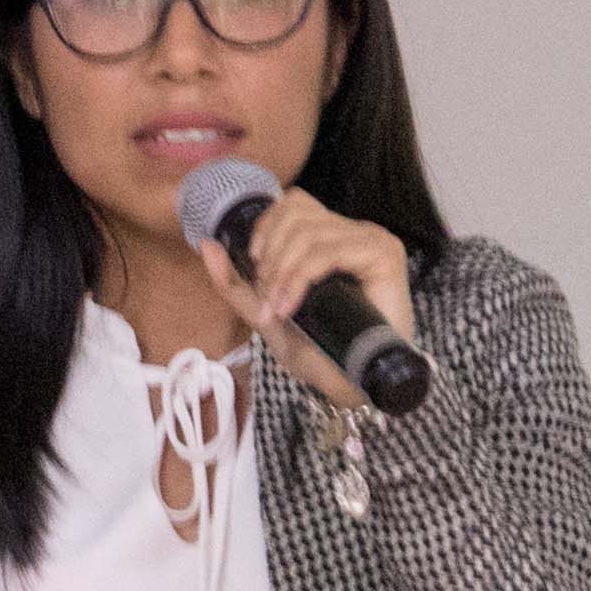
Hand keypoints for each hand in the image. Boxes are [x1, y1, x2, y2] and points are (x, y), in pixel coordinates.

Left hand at [188, 188, 415, 409]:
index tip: (258, 274)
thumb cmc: (320, 353)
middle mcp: (353, 233)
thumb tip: (206, 243)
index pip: (292, 204)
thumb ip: (236, 283)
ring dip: (281, 272)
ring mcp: (370, 240)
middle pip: (295, 212)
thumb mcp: (267, 315)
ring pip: (307, 232)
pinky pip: (328, 251)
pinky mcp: (383, 254)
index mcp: (331, 238)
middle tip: (270, 297)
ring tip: (280, 307)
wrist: (355, 385)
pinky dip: (299, 278)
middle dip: (270, 257)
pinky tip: (292, 306)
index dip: (265, 231)